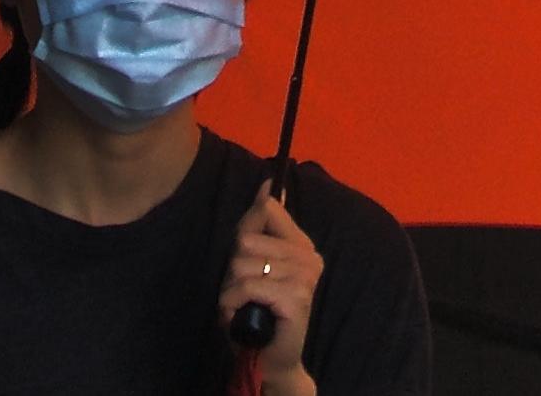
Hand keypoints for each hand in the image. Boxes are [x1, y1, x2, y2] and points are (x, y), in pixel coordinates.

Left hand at [218, 178, 324, 384]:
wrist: (268, 357)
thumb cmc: (256, 309)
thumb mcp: (250, 261)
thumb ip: (256, 224)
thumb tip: (266, 184)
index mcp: (301, 245)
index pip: (267, 209)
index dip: (245, 234)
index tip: (250, 260)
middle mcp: (309, 257)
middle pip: (247, 239)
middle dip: (233, 269)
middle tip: (245, 292)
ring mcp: (306, 277)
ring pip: (242, 264)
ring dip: (231, 289)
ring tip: (243, 305)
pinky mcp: (297, 298)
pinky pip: (247, 286)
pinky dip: (232, 302)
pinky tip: (241, 314)